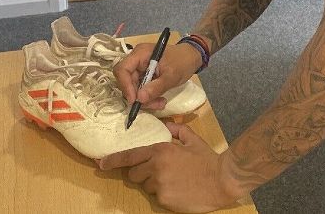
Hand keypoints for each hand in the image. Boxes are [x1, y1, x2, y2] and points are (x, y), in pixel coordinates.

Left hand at [99, 123, 241, 212]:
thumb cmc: (208, 159)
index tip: (101, 164)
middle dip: (142, 173)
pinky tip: (180, 190)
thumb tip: (166, 124)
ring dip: (154, 183)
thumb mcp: (193, 139)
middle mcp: (156, 168)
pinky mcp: (165, 200)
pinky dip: (165, 193)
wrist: (223, 180)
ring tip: (174, 180)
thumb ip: (177, 130)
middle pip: (134, 174)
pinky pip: (157, 197)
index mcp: (161, 151)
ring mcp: (159, 185)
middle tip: (158, 171)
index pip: (130, 156)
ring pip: (146, 186)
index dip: (113, 161)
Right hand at [113, 41, 203, 106]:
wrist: (192, 58)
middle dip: (138, 96)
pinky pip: (140, 89)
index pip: (122, 69)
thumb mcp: (172, 75)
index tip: (134, 100)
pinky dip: (148, 97)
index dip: (125, 85)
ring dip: (145, 99)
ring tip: (160, 104)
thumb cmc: (183, 62)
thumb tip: (139, 99)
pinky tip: (159, 101)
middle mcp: (136, 60)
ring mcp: (140, 68)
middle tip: (152, 105)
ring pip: (133, 88)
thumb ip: (156, 87)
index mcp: (140, 54)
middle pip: (126, 81)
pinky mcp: (144, 76)